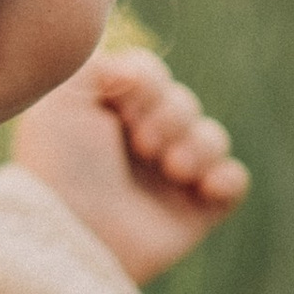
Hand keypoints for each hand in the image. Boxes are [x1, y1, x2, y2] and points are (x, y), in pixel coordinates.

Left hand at [8, 49, 246, 285]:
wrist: (73, 231)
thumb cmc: (60, 164)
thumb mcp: (60, 98)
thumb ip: (96, 62)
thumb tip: (134, 72)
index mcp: (108, 115)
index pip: (151, 76)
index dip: (147, 85)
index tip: (123, 109)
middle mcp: (139, 143)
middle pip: (184, 102)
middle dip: (170, 116)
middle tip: (142, 145)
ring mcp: (168, 179)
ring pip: (212, 137)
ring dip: (198, 145)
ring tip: (174, 169)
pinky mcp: (194, 212)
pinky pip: (234, 181)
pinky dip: (226, 178)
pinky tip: (202, 185)